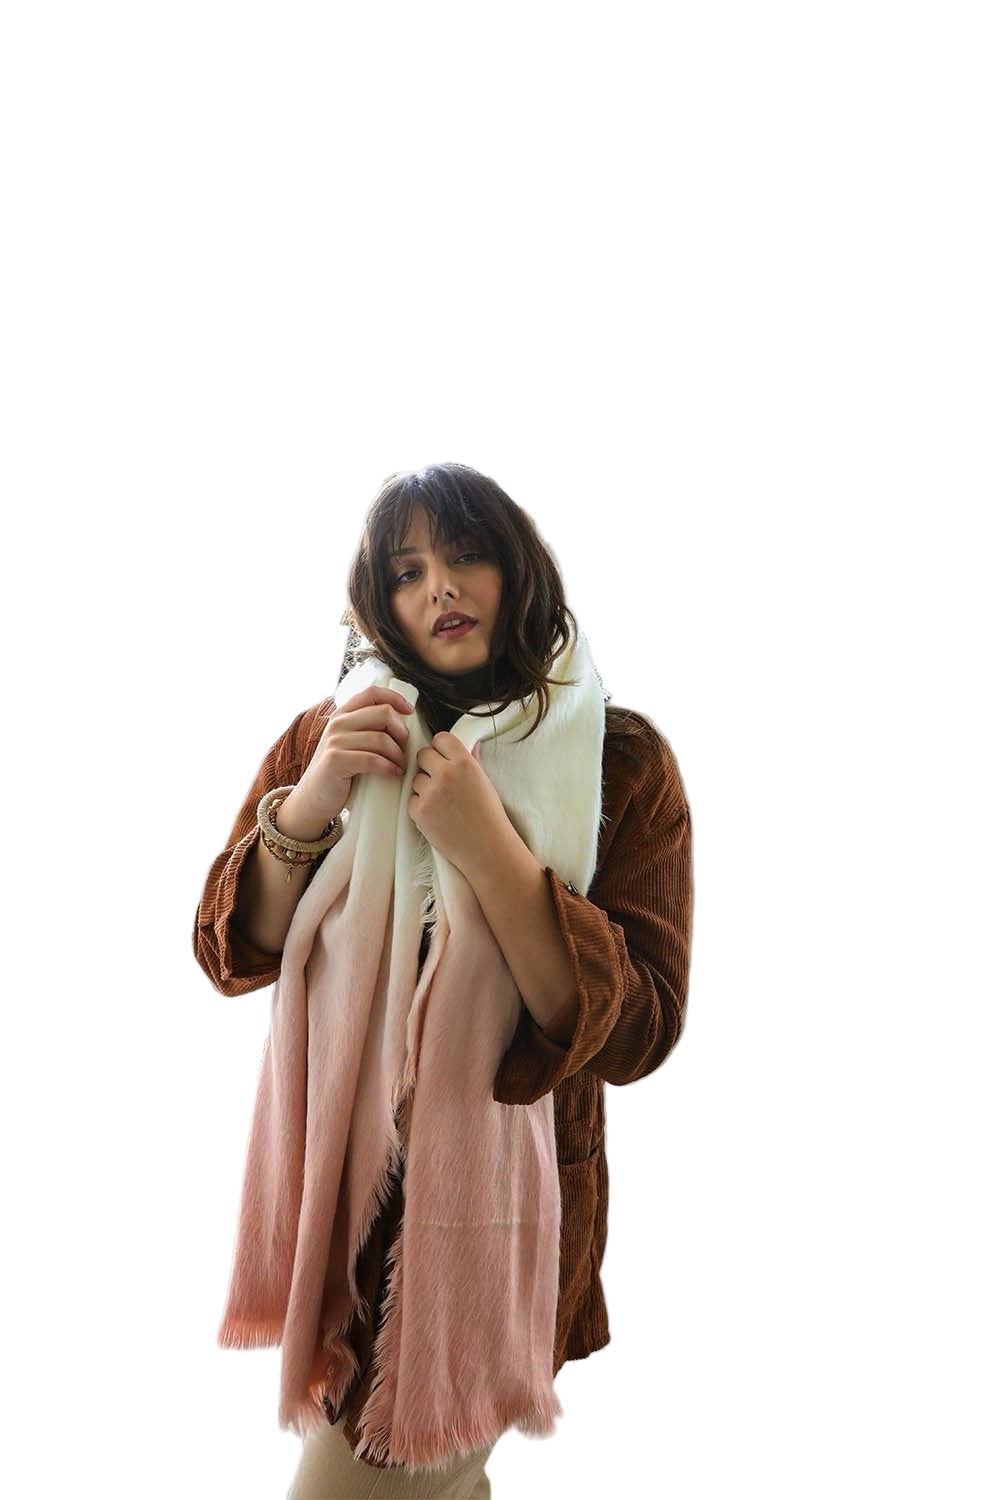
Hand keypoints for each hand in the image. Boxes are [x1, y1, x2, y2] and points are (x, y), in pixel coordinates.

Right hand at [297, 684, 414, 819]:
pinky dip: (389, 767)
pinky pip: (373, 759)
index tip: (409, 711)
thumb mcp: (349, 744)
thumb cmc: (338, 773)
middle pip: (383, 713)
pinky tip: (394, 773)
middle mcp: (338, 723)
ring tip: (400, 766)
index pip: (372, 693)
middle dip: (401, 731)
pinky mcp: (336, 761)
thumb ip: (366, 730)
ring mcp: (335, 741)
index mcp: (342, 715)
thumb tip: (401, 724)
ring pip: (381, 739)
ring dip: (398, 755)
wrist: (312, 799)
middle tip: (405, 748)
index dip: (395, 698)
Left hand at [407, 733, 511, 875]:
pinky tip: (438, 816)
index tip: (444, 758)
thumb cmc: (490, 817)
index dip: (441, 748)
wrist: (486, 848)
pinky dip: (421, 807)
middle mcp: (446, 773)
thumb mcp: (485, 783)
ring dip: (424, 787)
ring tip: (443, 803)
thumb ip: (473, 761)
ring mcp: (430, 792)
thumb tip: (470, 744)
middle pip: (423, 755)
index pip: (441, 739)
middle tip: (440, 781)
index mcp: (465, 763)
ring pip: (415, 778)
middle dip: (429, 765)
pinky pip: (412, 800)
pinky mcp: (419, 811)